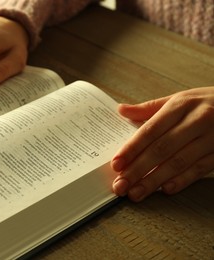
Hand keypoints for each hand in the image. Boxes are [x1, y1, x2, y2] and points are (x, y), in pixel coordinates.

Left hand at [111, 87, 213, 201]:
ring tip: (136, 193)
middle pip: (161, 149)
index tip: (116, 164)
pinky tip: (165, 190)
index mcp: (181, 105)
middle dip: (138, 169)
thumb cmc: (206, 102)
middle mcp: (197, 120)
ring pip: (179, 162)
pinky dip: (183, 180)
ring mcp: (212, 137)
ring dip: (155, 180)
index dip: (132, 149)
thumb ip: (149, 108)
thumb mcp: (180, 99)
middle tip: (121, 185)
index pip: (150, 130)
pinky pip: (201, 168)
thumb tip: (121, 110)